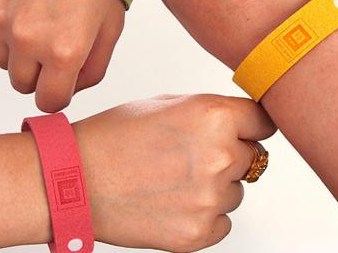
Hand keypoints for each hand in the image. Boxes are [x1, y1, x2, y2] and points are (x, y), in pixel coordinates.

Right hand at [0, 0, 139, 112]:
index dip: (59, 94)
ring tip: (41, 20)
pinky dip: (6, 21)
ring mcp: (0, 16)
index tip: (62, 82)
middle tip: (54, 47)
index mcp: (63, 51)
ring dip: (20, 51)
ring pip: (2, 58)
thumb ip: (93, 68)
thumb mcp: (112, 27)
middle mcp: (26, 39)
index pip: (49, 102)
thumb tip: (71, 87)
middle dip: (39, 74)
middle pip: (22, 84)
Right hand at [72, 94, 276, 251]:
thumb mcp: (164, 103)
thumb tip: (238, 123)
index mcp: (214, 117)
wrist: (74, 180)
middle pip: (252, 158)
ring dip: (214, 187)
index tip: (245, 131)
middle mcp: (220, 157)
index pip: (263, 122)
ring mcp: (210, 199)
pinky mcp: (198, 233)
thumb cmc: (112, 137)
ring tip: (172, 180)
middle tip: (189, 156)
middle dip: (228, 155)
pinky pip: (222, 223)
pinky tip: (172, 203)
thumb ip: (209, 111)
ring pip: (235, 192)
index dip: (250, 126)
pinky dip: (204, 216)